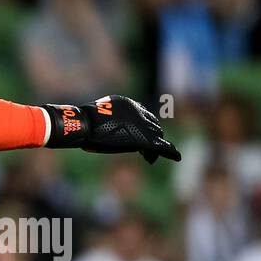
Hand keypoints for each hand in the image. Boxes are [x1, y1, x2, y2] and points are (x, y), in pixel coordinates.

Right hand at [42, 95, 181, 163]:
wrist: (85, 124)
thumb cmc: (83, 124)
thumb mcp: (97, 120)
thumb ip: (107, 123)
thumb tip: (99, 131)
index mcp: (126, 103)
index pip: (141, 115)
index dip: (143, 127)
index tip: (142, 136)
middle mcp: (138, 110)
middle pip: (152, 125)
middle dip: (152, 136)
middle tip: (152, 148)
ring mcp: (141, 123)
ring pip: (156, 136)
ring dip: (157, 145)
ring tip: (158, 155)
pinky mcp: (143, 138)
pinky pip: (160, 145)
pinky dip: (170, 151)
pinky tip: (176, 156)